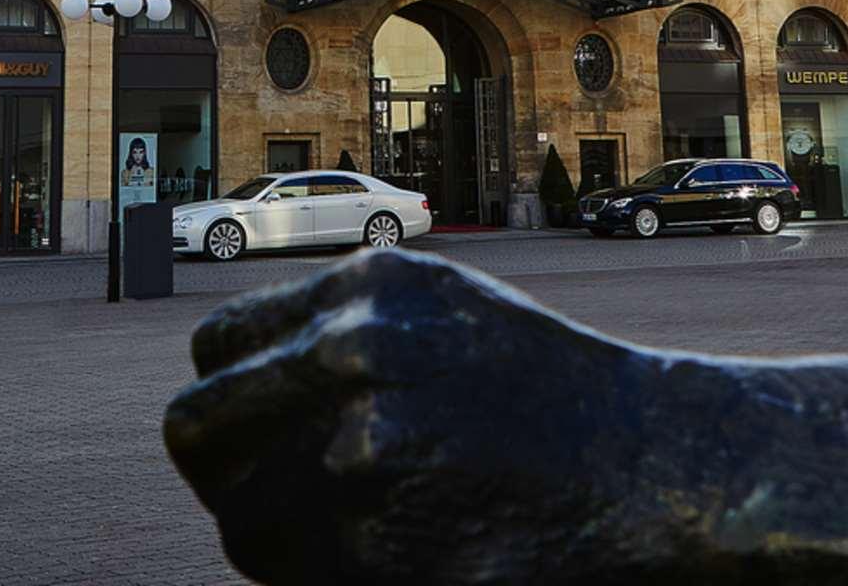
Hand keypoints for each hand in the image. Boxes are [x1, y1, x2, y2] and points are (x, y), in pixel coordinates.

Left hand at [165, 250, 722, 584]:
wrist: (651, 468)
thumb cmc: (539, 395)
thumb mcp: (440, 314)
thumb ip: (334, 329)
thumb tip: (219, 379)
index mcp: (365, 290)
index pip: (214, 347)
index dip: (228, 398)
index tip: (256, 432)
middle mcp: (354, 354)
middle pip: (196, 428)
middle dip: (225, 469)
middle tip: (271, 495)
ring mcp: (366, 451)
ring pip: (239, 520)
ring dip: (276, 538)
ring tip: (351, 531)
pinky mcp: (383, 546)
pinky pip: (294, 575)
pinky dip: (325, 578)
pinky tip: (392, 558)